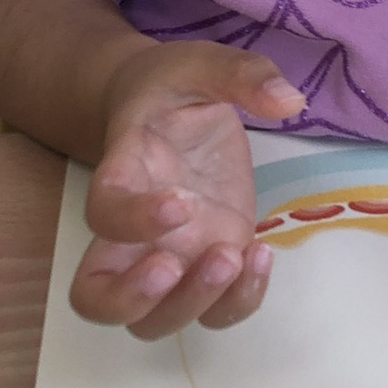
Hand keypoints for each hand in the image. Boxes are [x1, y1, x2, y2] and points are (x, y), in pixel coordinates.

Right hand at [69, 41, 303, 340]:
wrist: (165, 104)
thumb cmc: (172, 87)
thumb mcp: (202, 65)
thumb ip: (241, 75)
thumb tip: (289, 99)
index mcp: (122, 172)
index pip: (102, 213)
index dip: (131, 221)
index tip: (180, 202)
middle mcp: (131, 231)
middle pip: (98, 300)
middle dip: (139, 298)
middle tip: (185, 261)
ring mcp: (168, 256)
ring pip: (151, 322)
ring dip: (193, 305)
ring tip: (236, 254)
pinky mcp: (206, 263)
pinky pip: (212, 312)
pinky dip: (238, 303)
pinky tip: (263, 255)